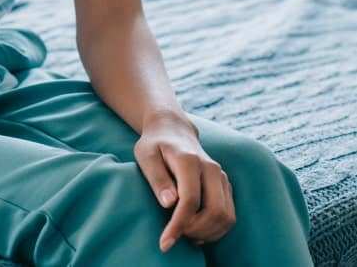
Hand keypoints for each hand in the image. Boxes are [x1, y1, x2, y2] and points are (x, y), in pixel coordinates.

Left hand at [133, 110, 235, 253]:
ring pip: (225, 216)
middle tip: (174, 235)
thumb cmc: (155, 145)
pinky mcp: (225, 184)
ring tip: (185, 233)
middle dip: (195, 231)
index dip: (178, 226)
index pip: (189, 200)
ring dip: (207, 233)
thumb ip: (157, 178)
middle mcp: (211, 168)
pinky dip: (215, 229)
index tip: (164, 244)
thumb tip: (169, 203)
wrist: (173, 130)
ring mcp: (221, 176)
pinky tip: (196, 230)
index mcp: (189, 160)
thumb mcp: (146, 156)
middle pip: (214, 211)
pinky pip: (228, 215)